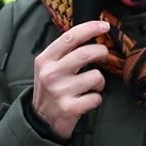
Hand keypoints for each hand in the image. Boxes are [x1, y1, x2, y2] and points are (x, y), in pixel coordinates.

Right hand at [32, 20, 110, 140]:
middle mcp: (51, 74)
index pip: (70, 38)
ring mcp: (60, 91)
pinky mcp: (69, 108)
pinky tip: (88, 99)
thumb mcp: (48, 66)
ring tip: (92, 85)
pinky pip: (96, 97)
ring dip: (100, 81)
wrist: (41, 119)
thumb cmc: (50, 88)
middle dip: (101, 52)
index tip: (104, 26)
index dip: (90, 28)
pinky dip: (96, 98)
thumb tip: (91, 33)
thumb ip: (65, 52)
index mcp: (45, 60)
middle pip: (85, 54)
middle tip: (104, 54)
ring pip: (95, 76)